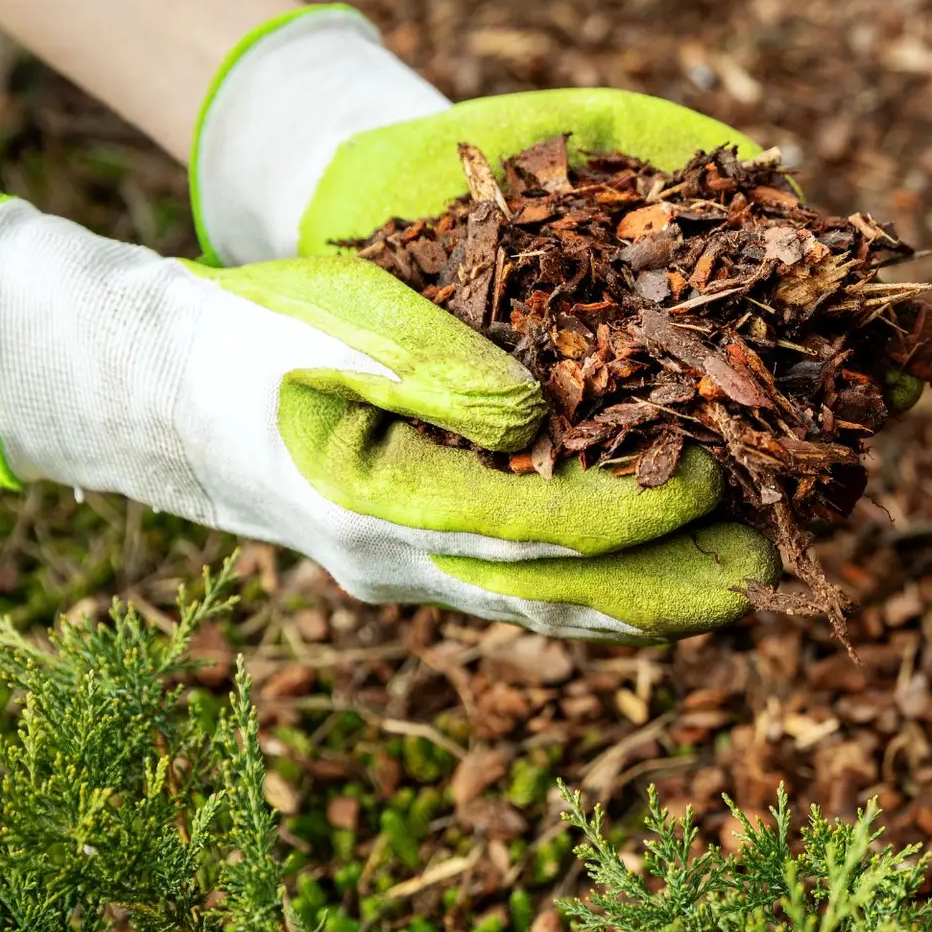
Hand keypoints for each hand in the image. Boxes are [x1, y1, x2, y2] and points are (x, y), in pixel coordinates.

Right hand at [185, 6, 796, 637]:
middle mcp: (400, 564)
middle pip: (559, 596)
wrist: (164, 392)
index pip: (540, 527)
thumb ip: (432, 368)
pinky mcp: (418, 566)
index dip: (635, 510)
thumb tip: (536, 419)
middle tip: (767, 577)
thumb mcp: (336, 325)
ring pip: (546, 606)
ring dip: (644, 602)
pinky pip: (523, 590)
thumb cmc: (253, 336)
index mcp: (380, 503)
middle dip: (667, 589)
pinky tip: (657, 579)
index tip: (714, 474)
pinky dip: (597, 590)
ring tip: (738, 587)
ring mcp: (406, 577)